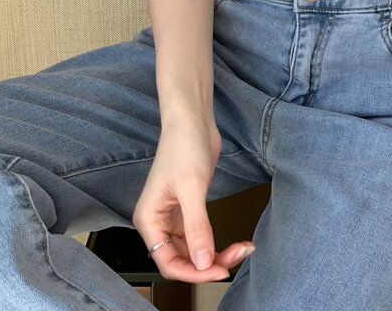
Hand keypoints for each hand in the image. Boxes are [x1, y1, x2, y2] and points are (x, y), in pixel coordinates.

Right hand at [132, 114, 254, 282]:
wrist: (193, 119)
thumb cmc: (184, 145)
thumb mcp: (192, 187)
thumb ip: (197, 226)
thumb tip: (203, 262)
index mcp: (149, 219)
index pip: (168, 262)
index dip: (194, 272)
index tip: (219, 269)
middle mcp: (158, 221)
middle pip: (182, 259)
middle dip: (209, 263)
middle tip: (236, 257)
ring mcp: (174, 215)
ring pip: (194, 250)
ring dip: (216, 254)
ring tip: (242, 249)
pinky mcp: (190, 208)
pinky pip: (201, 235)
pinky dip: (217, 241)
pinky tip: (235, 241)